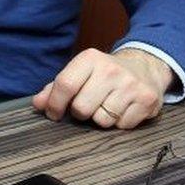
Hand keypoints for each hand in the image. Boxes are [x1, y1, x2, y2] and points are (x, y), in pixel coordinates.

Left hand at [32, 48, 173, 128]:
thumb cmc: (104, 73)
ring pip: (102, 120)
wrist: (145, 66)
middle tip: (87, 105)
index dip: (54, 104)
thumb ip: (56, 88)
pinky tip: (123, 108)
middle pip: (81, 108)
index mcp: (90, 58)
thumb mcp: (80, 72)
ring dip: (100, 118)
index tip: (53, 113)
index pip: (65, 85)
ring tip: (107, 105)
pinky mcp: (147, 100)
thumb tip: (37, 104)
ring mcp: (130, 85)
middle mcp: (111, 69)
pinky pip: (122, 126)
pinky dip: (119, 122)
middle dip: (80, 113)